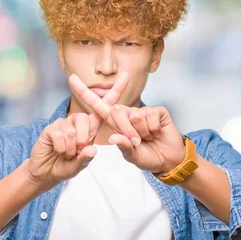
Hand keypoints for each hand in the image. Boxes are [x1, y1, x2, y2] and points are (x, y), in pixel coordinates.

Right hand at [28, 74, 129, 184]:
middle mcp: (78, 121)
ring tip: (67, 153)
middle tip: (77, 152)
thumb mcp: (80, 165)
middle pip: (87, 121)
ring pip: (74, 132)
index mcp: (90, 127)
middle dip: (84, 141)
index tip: (127, 75)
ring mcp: (64, 123)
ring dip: (72, 148)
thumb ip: (86, 159)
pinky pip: (61, 135)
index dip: (116, 91)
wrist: (46, 172)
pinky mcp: (51, 127)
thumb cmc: (66, 166)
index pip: (105, 107)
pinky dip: (62, 148)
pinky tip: (58, 150)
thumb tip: (92, 149)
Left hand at [69, 73, 185, 172]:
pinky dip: (154, 128)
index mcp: (117, 124)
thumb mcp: (133, 157)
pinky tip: (158, 132)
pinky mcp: (158, 111)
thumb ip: (124, 147)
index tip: (71, 78)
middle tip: (137, 142)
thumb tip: (113, 137)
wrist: (169, 161)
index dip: (84, 92)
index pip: (98, 106)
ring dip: (141, 132)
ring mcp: (144, 111)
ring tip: (149, 138)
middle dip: (125, 129)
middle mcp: (129, 114)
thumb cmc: (148, 158)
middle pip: (116, 111)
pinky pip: (151, 116)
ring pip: (135, 115)